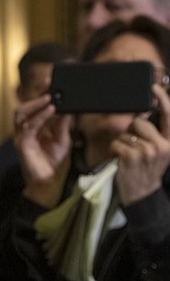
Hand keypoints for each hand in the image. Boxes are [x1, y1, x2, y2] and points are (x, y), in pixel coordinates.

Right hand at [13, 93, 72, 207]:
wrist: (48, 181)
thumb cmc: (52, 160)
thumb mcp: (63, 139)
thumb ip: (63, 124)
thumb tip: (67, 108)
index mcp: (33, 125)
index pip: (34, 106)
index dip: (41, 94)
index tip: (52, 82)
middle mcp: (24, 128)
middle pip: (25, 105)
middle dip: (36, 94)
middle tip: (49, 85)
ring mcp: (21, 135)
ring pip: (21, 112)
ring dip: (35, 103)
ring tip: (49, 97)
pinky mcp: (22, 144)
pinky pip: (28, 127)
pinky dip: (39, 117)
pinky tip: (51, 110)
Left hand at [111, 84, 169, 204]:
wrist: (141, 193)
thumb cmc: (146, 169)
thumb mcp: (156, 151)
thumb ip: (153, 134)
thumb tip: (141, 114)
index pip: (169, 117)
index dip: (163, 99)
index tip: (154, 87)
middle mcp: (162, 146)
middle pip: (138, 123)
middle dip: (131, 131)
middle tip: (134, 147)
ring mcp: (147, 152)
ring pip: (125, 133)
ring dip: (122, 142)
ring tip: (129, 156)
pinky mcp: (132, 157)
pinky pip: (116, 143)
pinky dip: (115, 150)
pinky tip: (122, 160)